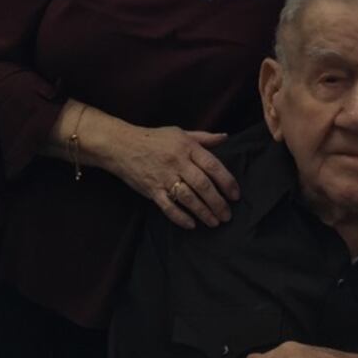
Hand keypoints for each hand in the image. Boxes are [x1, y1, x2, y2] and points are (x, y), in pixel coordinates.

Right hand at [96, 122, 238, 229]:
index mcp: (187, 147)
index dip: (227, 181)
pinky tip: (191, 225)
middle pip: (203, 185)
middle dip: (218, 202)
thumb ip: (204, 138)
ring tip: (215, 222)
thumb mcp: (180, 133)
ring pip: (188, 198)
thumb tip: (225, 137)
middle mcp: (178, 162)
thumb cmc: (154, 139)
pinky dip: (180, 217)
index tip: (235, 195)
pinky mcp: (152, 190)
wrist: (122, 145)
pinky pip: (168, 207)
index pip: (212, 165)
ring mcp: (164, 177)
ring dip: (203, 212)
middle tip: (228, 215)